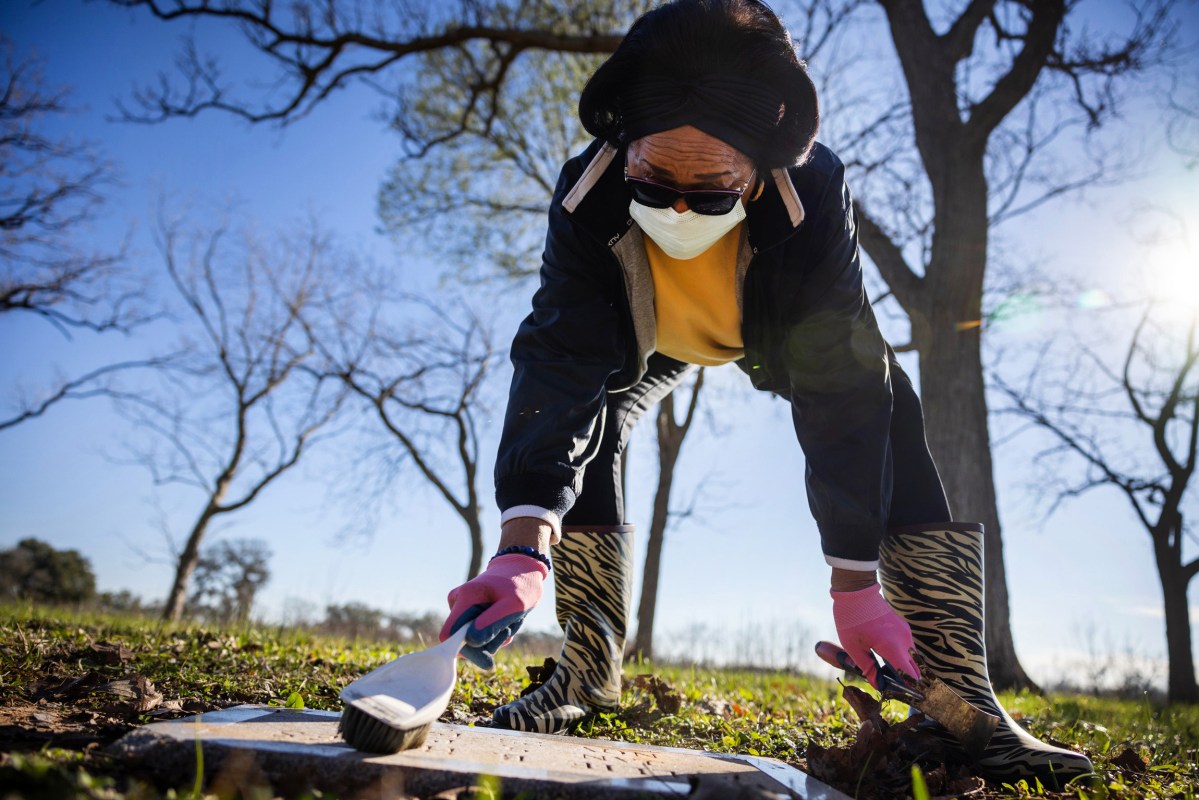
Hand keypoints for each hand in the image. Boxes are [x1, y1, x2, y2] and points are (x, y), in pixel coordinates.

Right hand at [439, 553, 547, 668]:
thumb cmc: (521, 585)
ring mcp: (461, 606)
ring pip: (472, 639)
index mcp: (465, 597)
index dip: (465, 649)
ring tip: (508, 622)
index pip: (449, 635)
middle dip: (486, 643)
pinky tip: (504, 621)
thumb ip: (492, 623)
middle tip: (507, 630)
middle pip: (462, 640)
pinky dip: (494, 634)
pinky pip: (478, 634)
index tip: (488, 653)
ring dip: (494, 638)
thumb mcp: (514, 605)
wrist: (522, 569)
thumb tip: (470, 641)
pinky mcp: (468, 612)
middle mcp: (457, 601)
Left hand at [830, 583, 919, 687]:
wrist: (856, 590)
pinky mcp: (903, 627)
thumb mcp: (854, 647)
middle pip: (915, 668)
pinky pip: (907, 647)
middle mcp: (904, 640)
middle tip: (890, 686)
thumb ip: (868, 668)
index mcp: (892, 647)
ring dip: (903, 667)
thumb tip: (878, 685)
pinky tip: (886, 658)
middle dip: (906, 680)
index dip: (907, 688)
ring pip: (912, 658)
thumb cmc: (851, 619)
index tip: (899, 694)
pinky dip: (901, 656)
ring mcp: (906, 632)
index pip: (910, 675)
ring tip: (885, 672)